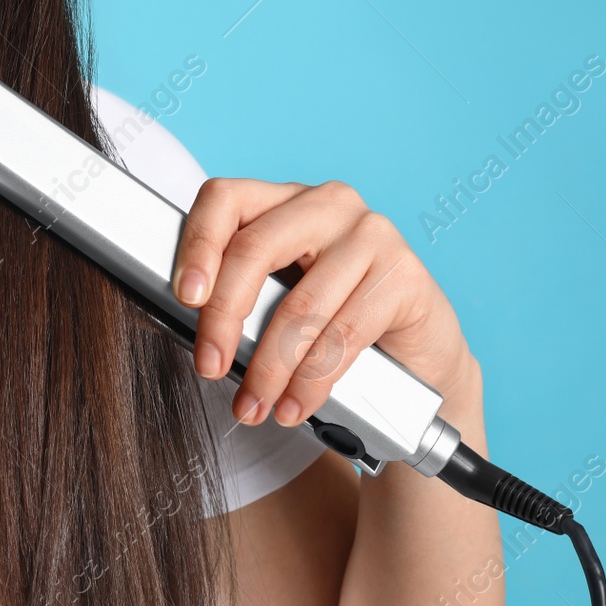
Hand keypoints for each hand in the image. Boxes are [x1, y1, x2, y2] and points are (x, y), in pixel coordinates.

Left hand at [171, 178, 478, 426]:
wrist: (420, 354)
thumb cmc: (338, 322)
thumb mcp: (283, 296)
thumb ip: (243, 295)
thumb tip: (194, 329)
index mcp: (287, 200)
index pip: (226, 199)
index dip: (197, 245)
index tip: (186, 297)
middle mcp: (329, 204)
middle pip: (255, 248)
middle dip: (224, 317)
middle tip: (210, 368)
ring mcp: (371, 235)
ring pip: (299, 305)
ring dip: (268, 368)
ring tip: (253, 406)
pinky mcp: (403, 276)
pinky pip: (342, 336)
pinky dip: (311, 381)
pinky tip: (295, 406)